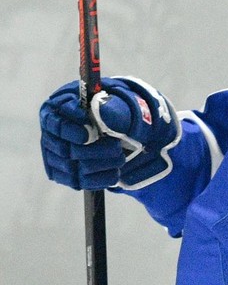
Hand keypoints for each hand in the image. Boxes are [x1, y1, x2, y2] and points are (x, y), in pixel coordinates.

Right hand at [39, 77, 181, 190]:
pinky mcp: (64, 174)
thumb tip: (102, 110)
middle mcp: (50, 135)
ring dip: (99, 164)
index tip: (89, 134)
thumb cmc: (106, 110)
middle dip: (93, 150)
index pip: (56, 125)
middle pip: (65, 149)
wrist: (111, 128)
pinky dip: (98, 179)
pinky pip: (77, 182)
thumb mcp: (109, 102)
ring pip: (72, 167)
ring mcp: (54, 157)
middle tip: (116, 148)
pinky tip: (114, 173)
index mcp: (55, 111)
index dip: (71, 131)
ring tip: (120, 159)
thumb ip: (105, 105)